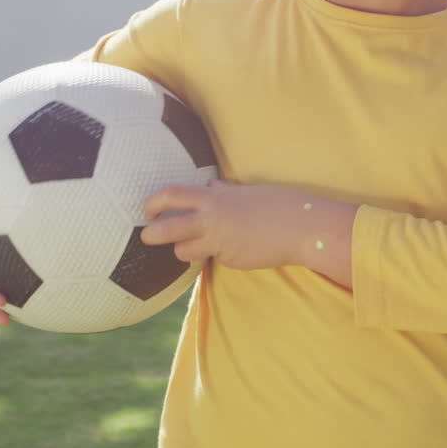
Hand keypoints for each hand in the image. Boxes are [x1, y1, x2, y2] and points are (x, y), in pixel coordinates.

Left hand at [141, 181, 356, 285]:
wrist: (300, 227)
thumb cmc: (276, 204)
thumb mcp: (245, 192)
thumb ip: (223, 192)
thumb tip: (210, 186)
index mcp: (214, 197)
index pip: (172, 194)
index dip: (155, 201)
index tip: (147, 207)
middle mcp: (212, 219)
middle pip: (168, 228)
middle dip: (152, 234)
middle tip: (146, 236)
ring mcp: (218, 242)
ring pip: (183, 251)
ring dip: (183, 250)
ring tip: (189, 247)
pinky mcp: (228, 260)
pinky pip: (211, 259)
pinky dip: (214, 255)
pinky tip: (232, 250)